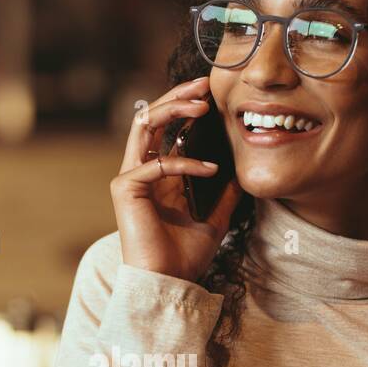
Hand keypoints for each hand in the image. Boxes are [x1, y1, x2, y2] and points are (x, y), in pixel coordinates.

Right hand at [110, 76, 242, 281]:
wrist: (169, 283)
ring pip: (144, 126)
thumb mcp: (215, 219)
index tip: (213, 95)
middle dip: (178, 96)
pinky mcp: (125, 189)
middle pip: (152, 118)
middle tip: (205, 83)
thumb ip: (225, 195)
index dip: (187, 107)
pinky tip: (210, 170)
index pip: (168, 128)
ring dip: (172, 108)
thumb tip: (243, 174)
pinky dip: (185, 163)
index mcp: (159, 176)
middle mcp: (142, 172)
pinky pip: (157, 164)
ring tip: (201, 104)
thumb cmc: (185, 258)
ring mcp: (130, 178)